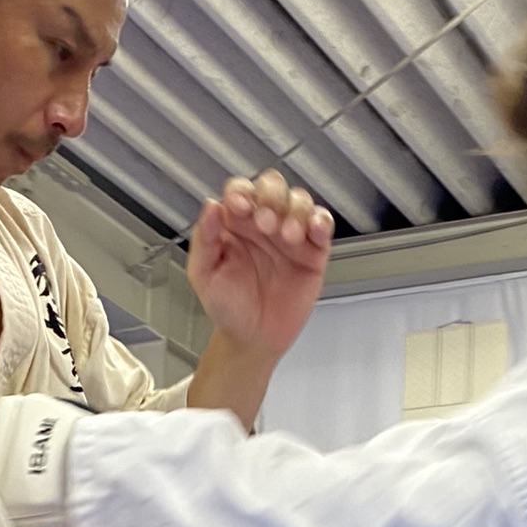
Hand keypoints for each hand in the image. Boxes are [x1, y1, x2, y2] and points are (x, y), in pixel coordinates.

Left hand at [187, 169, 334, 362]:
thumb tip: (211, 206)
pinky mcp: (312, 252)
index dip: (242, 193)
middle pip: (273, 187)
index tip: (239, 208)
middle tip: (266, 223)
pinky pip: (322, 226)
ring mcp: (290, 235)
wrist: (253, 339)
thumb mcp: (204, 275)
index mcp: (235, 224)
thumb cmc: (227, 307)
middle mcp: (263, 223)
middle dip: (271, 198)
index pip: (240, 190)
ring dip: (296, 211)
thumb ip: (204, 240)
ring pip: (300, 201)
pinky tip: (314, 232)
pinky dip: (322, 222)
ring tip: (288, 236)